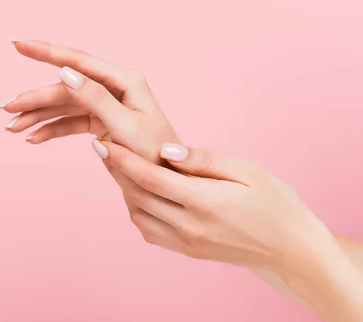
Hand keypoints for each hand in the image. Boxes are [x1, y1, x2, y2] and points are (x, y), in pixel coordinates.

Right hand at [2, 39, 179, 217]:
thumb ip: (95, 98)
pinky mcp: (100, 122)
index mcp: (124, 81)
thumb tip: (65, 72)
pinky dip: (51, 129)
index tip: (18, 44)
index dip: (46, 52)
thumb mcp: (125, 127)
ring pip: (63, 104)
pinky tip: (33, 138)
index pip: (78, 61)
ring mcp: (106, 105)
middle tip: (6, 109)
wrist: (165, 185)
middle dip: (34, 98)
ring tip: (12, 127)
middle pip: (65, 87)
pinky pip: (69, 122)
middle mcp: (113, 88)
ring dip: (38, 115)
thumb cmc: (154, 156)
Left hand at [94, 139, 362, 320]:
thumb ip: (203, 161)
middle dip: (116, 170)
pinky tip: (139, 191)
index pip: (151, 179)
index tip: (104, 142)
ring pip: (138, 214)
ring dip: (124, 189)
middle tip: (103, 146)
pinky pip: (149, 230)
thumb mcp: (247, 172)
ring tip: (118, 164)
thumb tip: (166, 150)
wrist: (290, 249)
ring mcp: (186, 243)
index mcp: (204, 203)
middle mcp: (189, 227)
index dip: (123, 160)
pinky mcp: (186, 250)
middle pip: (138, 196)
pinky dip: (137, 209)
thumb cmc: (274, 203)